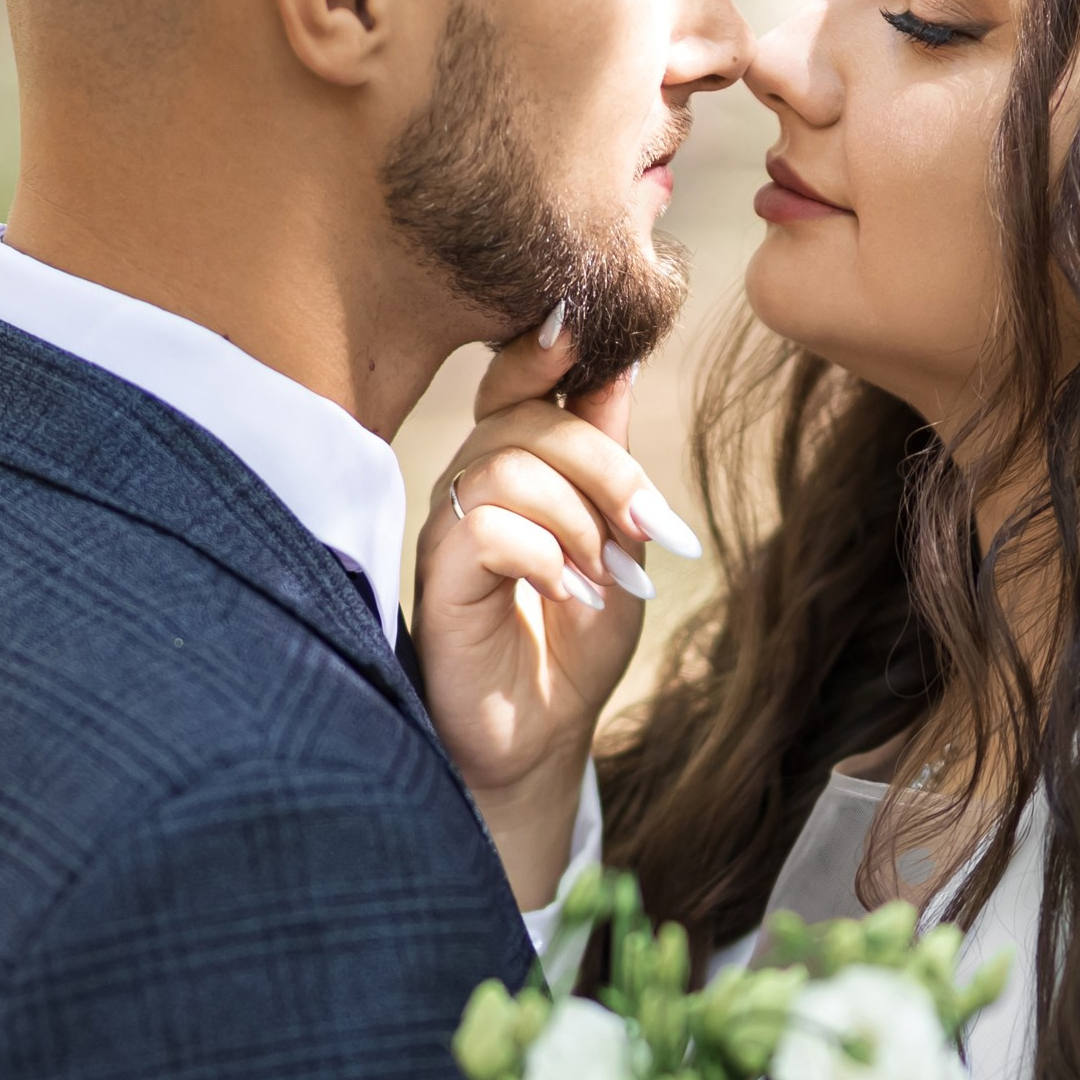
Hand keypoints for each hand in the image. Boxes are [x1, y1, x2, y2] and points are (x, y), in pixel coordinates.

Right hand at [413, 318, 700, 907]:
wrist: (544, 738)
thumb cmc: (575, 645)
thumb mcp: (617, 544)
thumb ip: (612, 463)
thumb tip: (618, 364)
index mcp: (512, 469)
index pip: (513, 382)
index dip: (544, 354)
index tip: (586, 342)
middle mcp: (471, 489)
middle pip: (525, 420)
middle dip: (604, 468)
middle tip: (642, 532)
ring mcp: (448, 531)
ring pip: (507, 468)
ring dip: (577, 520)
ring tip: (598, 578)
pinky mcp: (437, 579)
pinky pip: (485, 528)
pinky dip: (544, 556)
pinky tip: (566, 595)